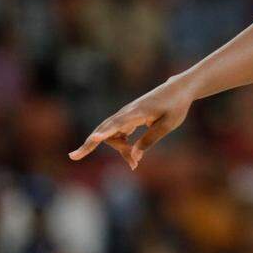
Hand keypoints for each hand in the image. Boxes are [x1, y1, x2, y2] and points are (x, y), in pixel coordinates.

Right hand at [68, 76, 193, 168]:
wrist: (178, 89)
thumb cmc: (176, 106)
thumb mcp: (169, 124)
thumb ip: (150, 139)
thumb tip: (134, 156)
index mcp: (138, 112)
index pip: (117, 123)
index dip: (105, 132)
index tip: (95, 138)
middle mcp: (127, 112)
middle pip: (105, 130)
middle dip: (89, 143)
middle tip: (74, 157)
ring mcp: (126, 114)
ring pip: (111, 134)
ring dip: (119, 150)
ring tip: (134, 164)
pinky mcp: (128, 117)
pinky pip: (117, 133)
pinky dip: (121, 145)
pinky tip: (131, 156)